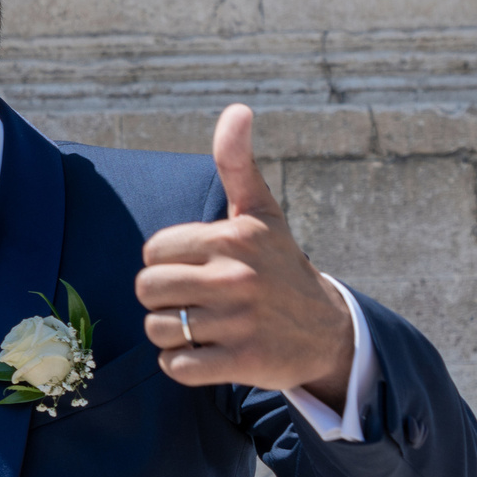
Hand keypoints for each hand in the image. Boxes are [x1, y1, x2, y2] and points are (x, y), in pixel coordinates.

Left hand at [137, 104, 354, 403]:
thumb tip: (237, 109)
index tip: (194, 268)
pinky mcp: (242, 361)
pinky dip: (182, 365)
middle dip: (161, 298)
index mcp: (234, 238)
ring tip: (202, 326)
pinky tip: (207, 352)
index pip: (153, 251)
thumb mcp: (262, 212)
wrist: (328, 330)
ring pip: (158, 329)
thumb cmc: (279, 266)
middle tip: (192, 300)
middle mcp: (237, 277)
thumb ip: (238, 163)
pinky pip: (175, 367)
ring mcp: (240, 321)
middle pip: (147, 289)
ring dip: (171, 334)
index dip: (165, 263)